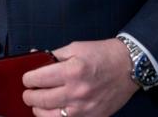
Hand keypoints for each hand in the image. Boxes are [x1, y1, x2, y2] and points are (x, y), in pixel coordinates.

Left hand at [23, 39, 138, 116]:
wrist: (129, 66)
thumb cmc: (103, 54)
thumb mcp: (76, 47)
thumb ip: (53, 55)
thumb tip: (34, 60)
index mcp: (71, 71)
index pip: (37, 79)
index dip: (27, 79)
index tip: (27, 78)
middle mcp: (76, 92)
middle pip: (40, 100)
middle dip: (29, 96)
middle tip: (29, 92)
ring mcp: (84, 108)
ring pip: (49, 116)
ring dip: (39, 110)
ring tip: (39, 103)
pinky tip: (54, 111)